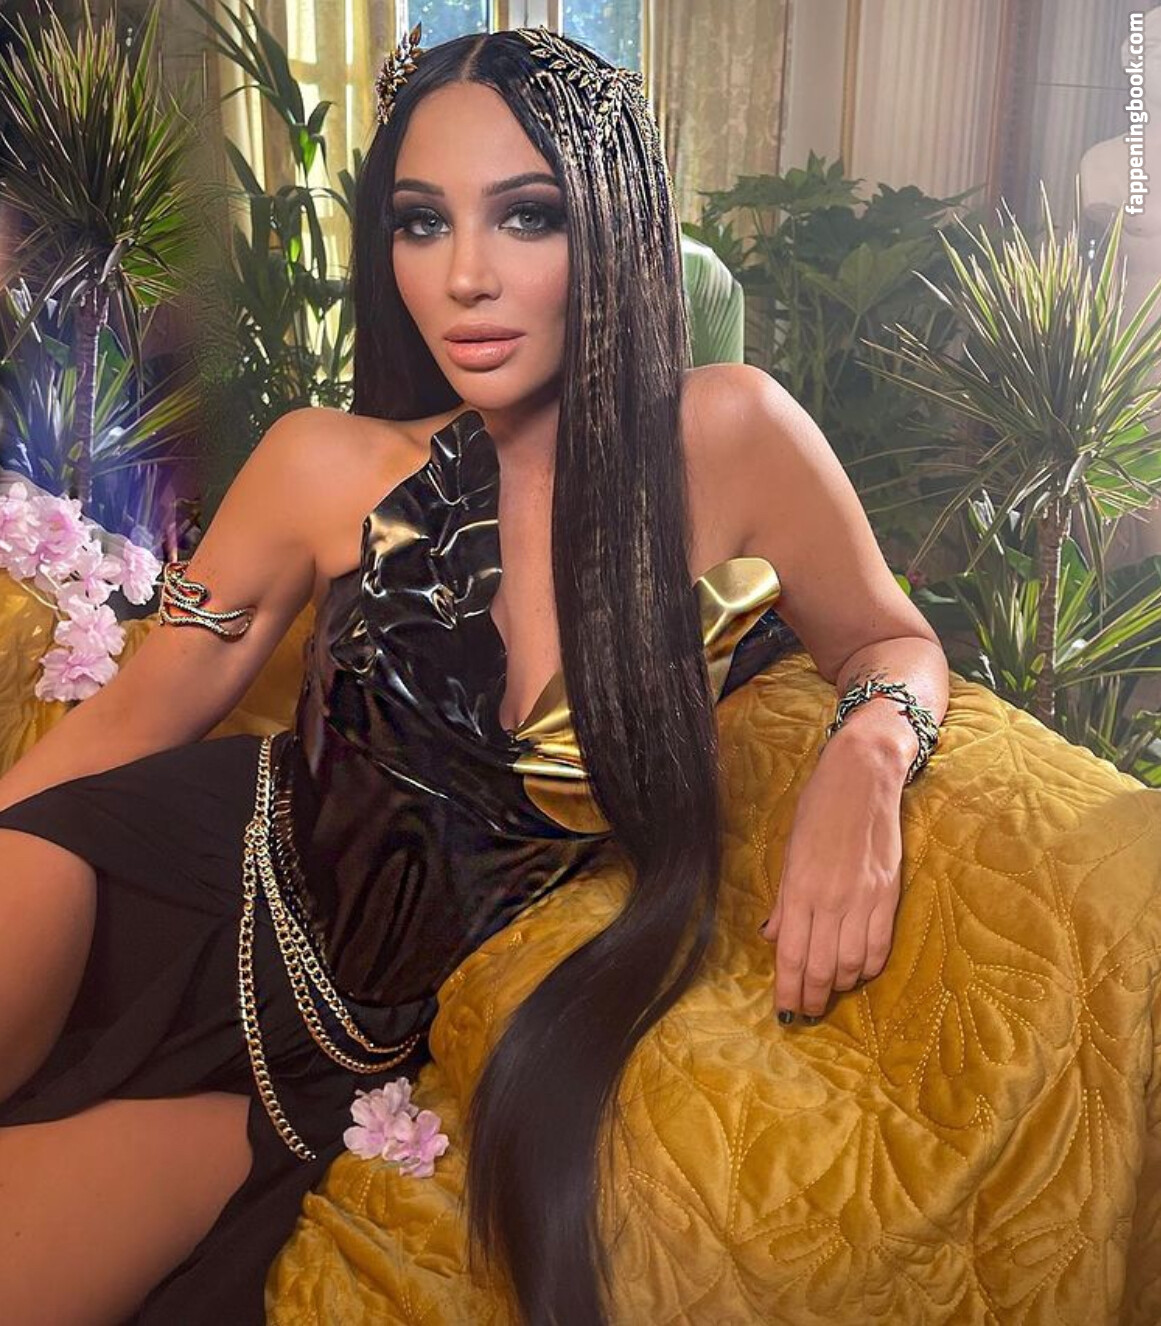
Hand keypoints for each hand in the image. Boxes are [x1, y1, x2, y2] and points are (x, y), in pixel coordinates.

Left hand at [758, 737, 903, 1021]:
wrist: (863, 776)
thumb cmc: (818, 807)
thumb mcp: (790, 849)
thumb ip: (784, 899)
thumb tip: (773, 937)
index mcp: (800, 887)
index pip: (792, 955)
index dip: (788, 990)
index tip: (785, 1011)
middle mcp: (832, 898)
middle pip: (821, 966)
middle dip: (812, 997)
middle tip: (806, 1012)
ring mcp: (864, 897)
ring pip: (851, 963)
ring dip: (839, 985)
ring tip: (829, 991)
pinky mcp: (889, 892)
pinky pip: (880, 944)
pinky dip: (867, 966)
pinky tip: (857, 971)